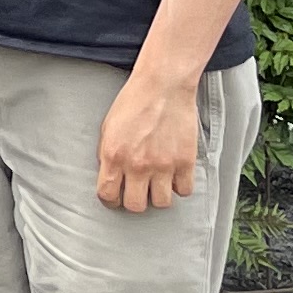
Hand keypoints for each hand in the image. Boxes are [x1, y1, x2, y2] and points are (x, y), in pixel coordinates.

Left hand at [96, 61, 204, 210]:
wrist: (163, 86)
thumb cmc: (134, 102)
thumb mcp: (108, 128)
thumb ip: (108, 155)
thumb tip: (110, 176)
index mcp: (114, 156)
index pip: (108, 195)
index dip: (110, 200)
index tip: (116, 197)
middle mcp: (137, 164)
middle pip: (135, 206)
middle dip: (134, 201)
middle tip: (138, 192)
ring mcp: (163, 165)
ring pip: (161, 203)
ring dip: (158, 196)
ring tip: (157, 184)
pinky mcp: (185, 162)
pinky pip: (184, 190)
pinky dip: (180, 186)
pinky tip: (174, 176)